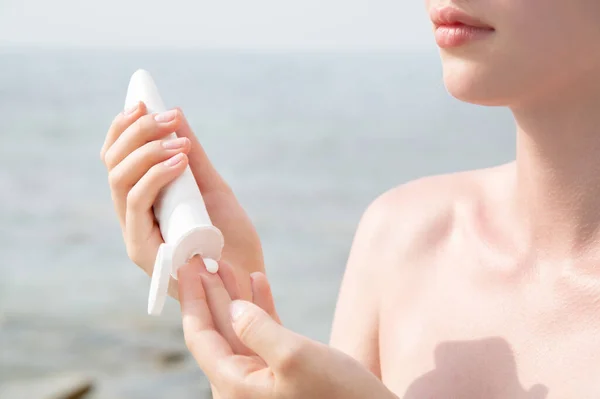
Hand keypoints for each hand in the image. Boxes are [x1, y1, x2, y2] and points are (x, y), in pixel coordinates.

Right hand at [100, 103, 263, 298]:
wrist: (248, 281)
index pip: (117, 160)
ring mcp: (136, 235)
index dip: (124, 129)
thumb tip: (175, 113)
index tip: (143, 102)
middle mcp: (133, 218)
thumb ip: (193, 156)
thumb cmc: (230, 238)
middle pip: (112, 166)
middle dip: (136, 133)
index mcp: (143, 202)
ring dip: (146, 152)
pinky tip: (178, 161)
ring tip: (178, 139)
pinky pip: (136, 206)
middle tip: (168, 117)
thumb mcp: (212, 188)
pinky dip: (154, 177)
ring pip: (120, 182)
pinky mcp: (143, 252)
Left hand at [178, 258, 397, 398]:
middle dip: (210, 293)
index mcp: (235, 386)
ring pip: (238, 330)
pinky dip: (260, 309)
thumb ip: (257, 330)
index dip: (192, 299)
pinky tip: (258, 283)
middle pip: (217, 331)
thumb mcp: (295, 358)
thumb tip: (233, 310)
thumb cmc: (337, 396)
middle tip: (203, 259)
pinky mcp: (283, 373)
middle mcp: (242, 386)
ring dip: (234, 297)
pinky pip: (262, 336)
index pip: (200, 337)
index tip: (187, 267)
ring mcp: (262, 380)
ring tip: (228, 265)